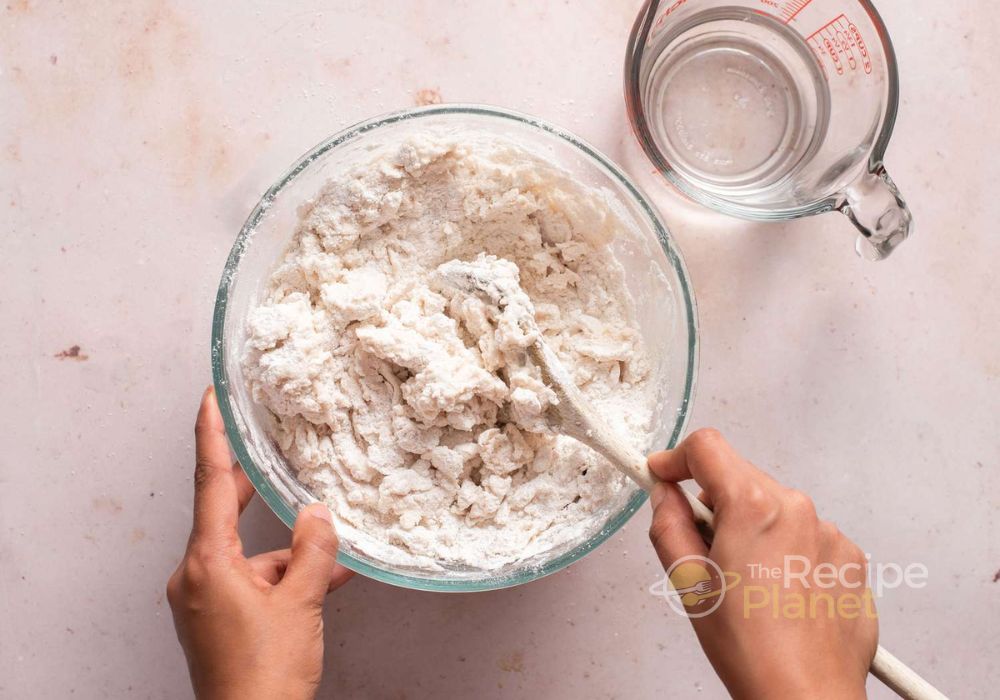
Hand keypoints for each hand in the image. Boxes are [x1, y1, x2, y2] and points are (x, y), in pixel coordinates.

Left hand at [167, 387, 352, 699]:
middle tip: (270, 447)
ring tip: (329, 553)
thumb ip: (313, 550)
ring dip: (286, 552)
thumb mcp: (301, 604)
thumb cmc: (266, 677)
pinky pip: (250, 581)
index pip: (210, 484)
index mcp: (207, 564)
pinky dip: (282, 578)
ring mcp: (204, 600)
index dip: (212, 436)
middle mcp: (196, 576)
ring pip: (247, 554)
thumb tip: (317, 513)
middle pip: (224, 513)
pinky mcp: (215, 620)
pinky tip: (321, 581)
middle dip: (254, 486)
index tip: (209, 397)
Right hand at [647, 429, 877, 699]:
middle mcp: (797, 509)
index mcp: (754, 508)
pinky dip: (786, 550)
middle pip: (741, 477)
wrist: (805, 694)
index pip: (707, 448)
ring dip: (753, 527)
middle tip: (703, 546)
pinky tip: (777, 591)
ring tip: (745, 581)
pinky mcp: (849, 557)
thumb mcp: (687, 583)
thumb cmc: (752, 650)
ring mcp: (829, 532)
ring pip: (774, 507)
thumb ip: (668, 524)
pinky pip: (806, 534)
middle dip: (715, 502)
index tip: (663, 473)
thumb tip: (664, 496)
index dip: (676, 459)